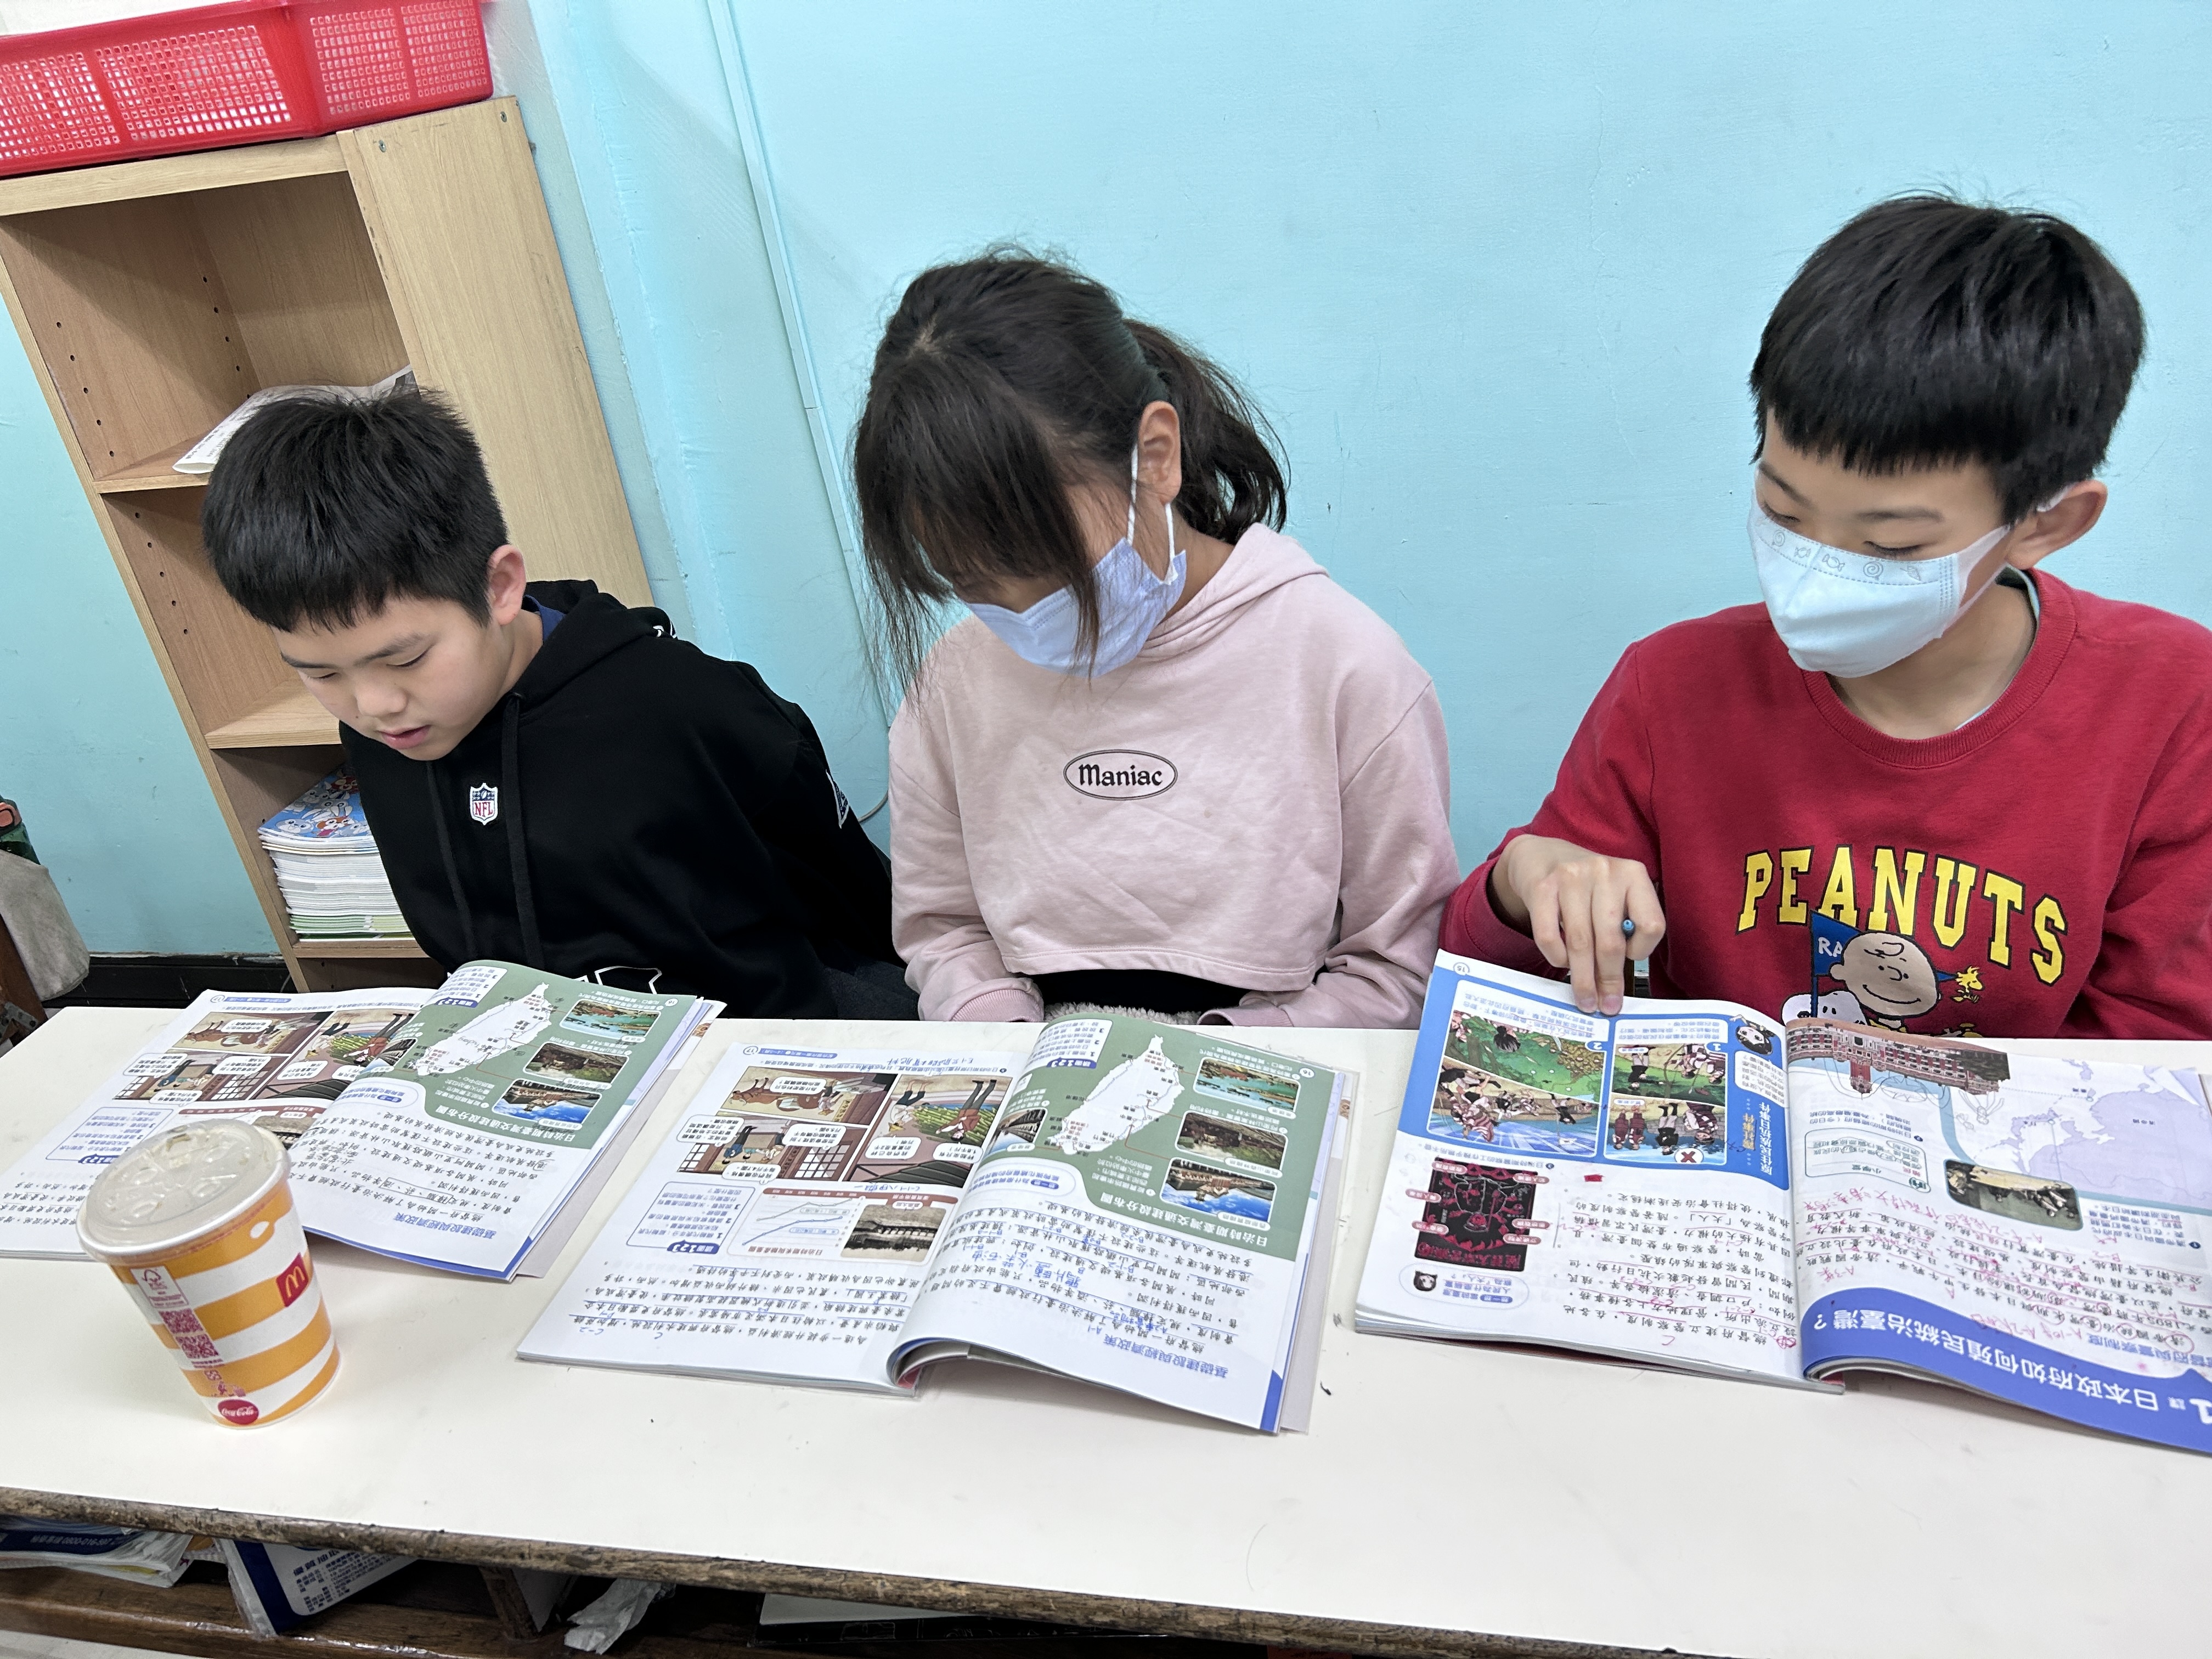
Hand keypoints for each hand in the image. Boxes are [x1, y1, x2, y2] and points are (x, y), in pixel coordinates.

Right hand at [1490, 836, 1665, 1014]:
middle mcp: (1605, 872)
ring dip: (1583, 979)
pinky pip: (1550, 936)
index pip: (1651, 925)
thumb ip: (1624, 926)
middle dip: (1609, 980)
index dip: (1642, 950)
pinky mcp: (1542, 887)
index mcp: (1633, 874)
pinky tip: (1561, 962)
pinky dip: (1557, 958)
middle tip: (1606, 1005)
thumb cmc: (1586, 886)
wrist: (1542, 856)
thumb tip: (1617, 984)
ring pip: (1581, 943)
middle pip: (1612, 941)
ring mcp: (1572, 877)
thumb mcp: (1615, 895)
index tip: (1629, 960)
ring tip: (1585, 1000)